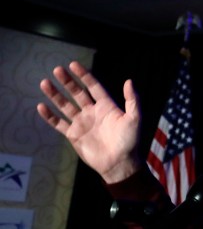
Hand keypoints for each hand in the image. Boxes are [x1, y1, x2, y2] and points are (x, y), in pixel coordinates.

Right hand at [37, 61, 141, 182]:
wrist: (119, 163)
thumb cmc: (130, 141)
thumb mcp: (134, 118)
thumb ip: (132, 100)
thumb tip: (129, 81)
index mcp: (107, 106)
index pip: (93, 87)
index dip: (84, 76)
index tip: (73, 65)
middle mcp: (92, 112)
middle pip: (77, 93)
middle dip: (67, 82)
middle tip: (56, 69)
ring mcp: (82, 123)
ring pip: (65, 106)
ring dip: (55, 95)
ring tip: (44, 83)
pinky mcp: (74, 135)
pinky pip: (59, 123)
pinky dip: (50, 116)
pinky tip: (41, 106)